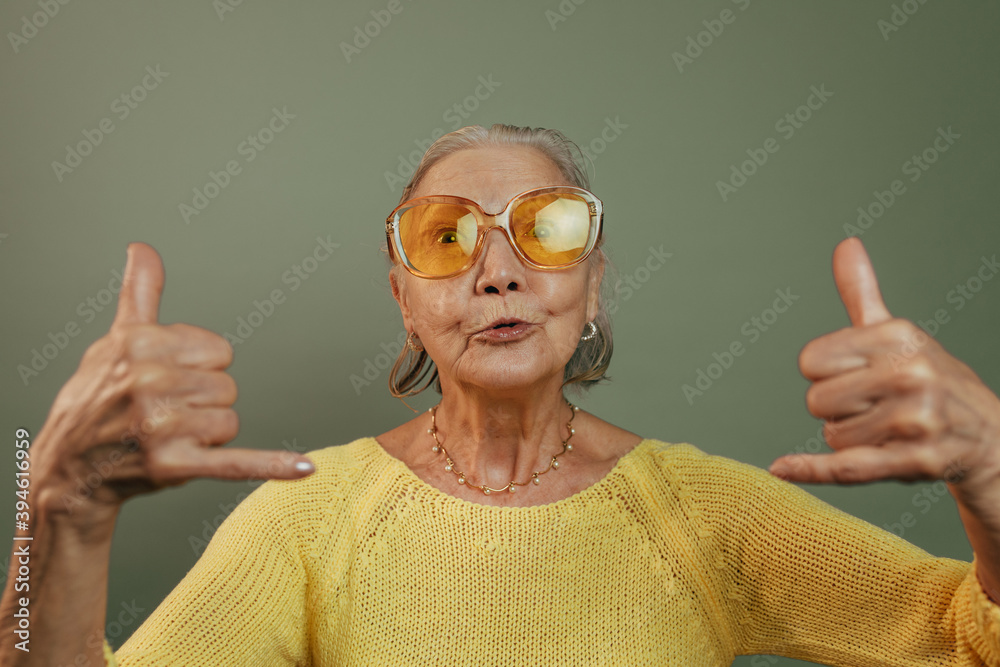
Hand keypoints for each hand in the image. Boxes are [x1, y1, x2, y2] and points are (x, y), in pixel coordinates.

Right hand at [32, 243, 313, 527]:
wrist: (69, 467)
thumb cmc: (96, 397)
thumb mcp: (115, 339)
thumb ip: (140, 293)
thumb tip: (142, 248)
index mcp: (140, 344)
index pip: (220, 351)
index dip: (197, 367)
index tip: (164, 379)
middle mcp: (148, 382)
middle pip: (227, 387)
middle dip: (201, 402)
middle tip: (159, 413)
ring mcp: (160, 426)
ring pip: (229, 421)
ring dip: (205, 433)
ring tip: (164, 437)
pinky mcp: (173, 465)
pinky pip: (235, 462)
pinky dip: (270, 465)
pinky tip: (305, 468)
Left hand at [768, 237, 999, 502]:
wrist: (988, 436)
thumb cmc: (929, 378)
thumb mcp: (898, 333)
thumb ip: (862, 293)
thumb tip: (846, 245)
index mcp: (898, 337)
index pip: (811, 361)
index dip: (826, 373)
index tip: (856, 374)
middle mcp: (910, 374)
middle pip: (816, 400)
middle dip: (837, 409)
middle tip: (875, 406)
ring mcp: (916, 420)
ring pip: (832, 435)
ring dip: (851, 439)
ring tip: (889, 429)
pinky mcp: (915, 461)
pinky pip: (847, 467)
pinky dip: (812, 469)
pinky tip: (782, 467)